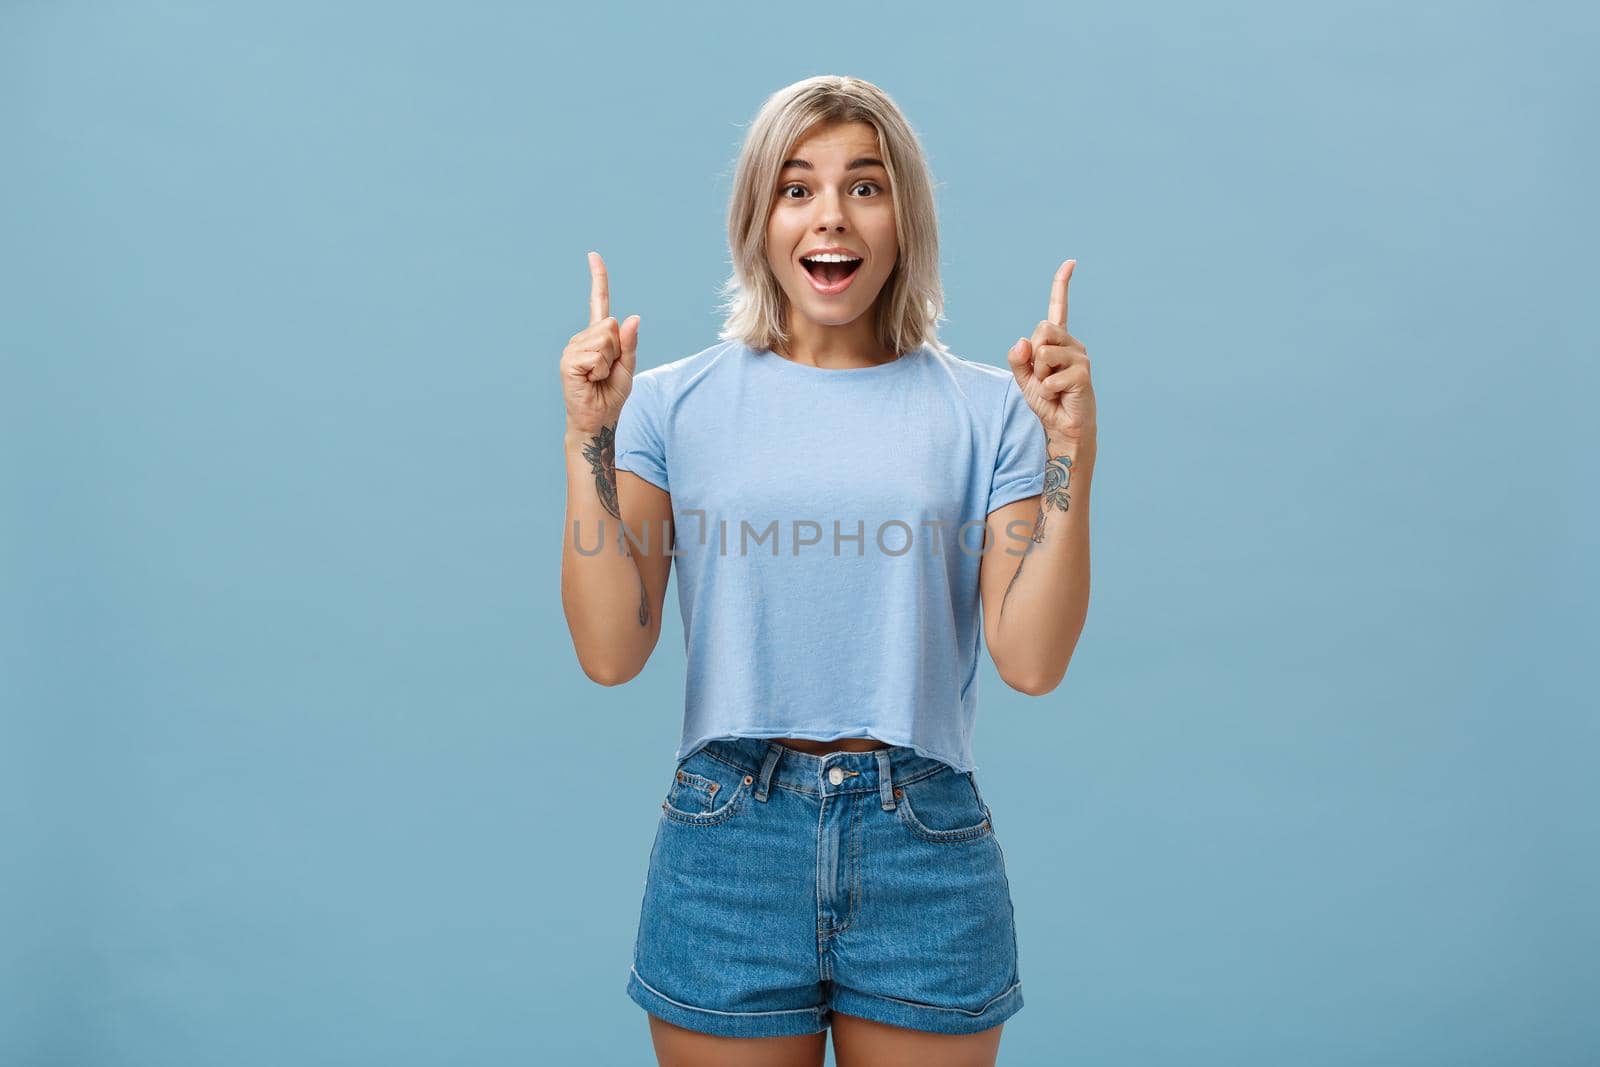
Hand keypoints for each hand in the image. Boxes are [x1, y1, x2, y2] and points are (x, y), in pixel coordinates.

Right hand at [561, 251, 640, 435]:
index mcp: (598, 336)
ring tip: (598, 377)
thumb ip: (630, 343)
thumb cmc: (611, 395)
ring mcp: (573, 348)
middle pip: (610, 326)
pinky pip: (596, 355)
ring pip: (604, 340)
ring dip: (608, 362)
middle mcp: (582, 338)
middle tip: (607, 371)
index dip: (598, 279)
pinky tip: (590, 380)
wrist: (598, 419)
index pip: (599, 302)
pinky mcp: (569, 361)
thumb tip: (633, 318)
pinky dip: (599, 369)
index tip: (593, 255)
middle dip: (617, 351)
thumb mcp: (628, 366)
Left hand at [1006, 259, 1095, 446]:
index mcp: (1057, 341)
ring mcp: (1080, 358)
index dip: (1062, 285)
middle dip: (1033, 355)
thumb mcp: (1024, 378)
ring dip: (1039, 375)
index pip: (1059, 307)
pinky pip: (1050, 377)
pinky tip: (1058, 397)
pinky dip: (1046, 391)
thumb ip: (1018, 359)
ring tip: (1051, 388)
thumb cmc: (1047, 400)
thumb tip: (1022, 342)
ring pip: (1043, 352)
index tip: (1071, 262)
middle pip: (1042, 329)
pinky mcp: (1083, 375)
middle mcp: (1072, 344)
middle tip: (1042, 376)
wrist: (1062, 427)